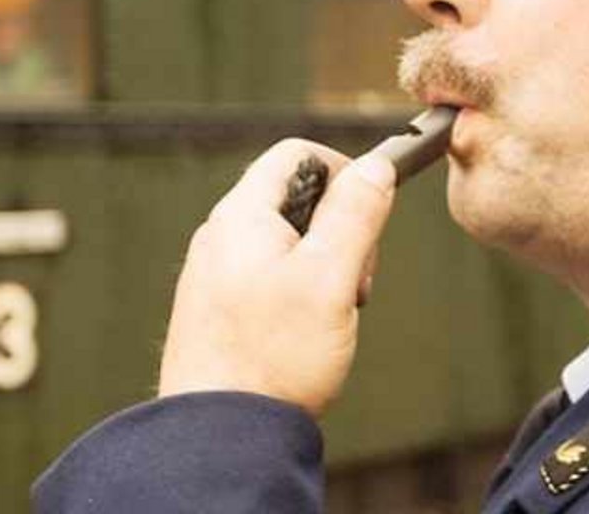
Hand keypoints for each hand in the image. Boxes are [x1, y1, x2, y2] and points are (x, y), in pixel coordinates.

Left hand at [156, 140, 398, 417]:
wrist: (217, 433)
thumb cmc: (272, 358)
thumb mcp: (331, 278)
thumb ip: (355, 215)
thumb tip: (375, 167)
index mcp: (242, 216)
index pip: (297, 154)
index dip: (345, 172)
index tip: (371, 215)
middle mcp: (220, 236)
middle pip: (295, 199)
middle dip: (339, 231)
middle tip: (354, 282)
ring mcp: (214, 274)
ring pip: (285, 243)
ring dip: (322, 269)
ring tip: (331, 317)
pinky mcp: (215, 309)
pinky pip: (267, 279)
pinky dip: (297, 295)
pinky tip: (304, 338)